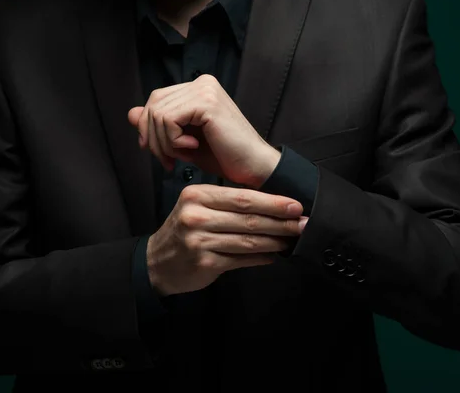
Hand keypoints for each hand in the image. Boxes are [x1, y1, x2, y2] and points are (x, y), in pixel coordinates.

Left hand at [128, 74, 280, 188]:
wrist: (253, 168)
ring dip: (164, 143)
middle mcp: (202, 83)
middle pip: (153, 105)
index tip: (159, 154)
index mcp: (198, 88)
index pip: (156, 100)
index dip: (148, 128)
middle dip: (153, 138)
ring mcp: (205, 90)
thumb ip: (158, 126)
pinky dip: (173, 141)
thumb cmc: (223, 156)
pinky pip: (168, 120)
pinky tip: (191, 148)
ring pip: (157, 114)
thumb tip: (131, 113)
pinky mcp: (207, 103)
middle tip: (168, 161)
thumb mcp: (182, 141)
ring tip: (184, 155)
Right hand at [146, 184, 307, 295]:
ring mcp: (199, 241)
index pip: (242, 197)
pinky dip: (261, 258)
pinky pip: (241, 259)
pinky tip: (273, 256)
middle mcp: (196, 216)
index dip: (272, 202)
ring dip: (275, 241)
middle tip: (302, 223)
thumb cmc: (182, 231)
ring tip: (292, 239)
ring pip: (247, 240)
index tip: (295, 205)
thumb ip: (226, 203)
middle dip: (280, 221)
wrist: (157, 261)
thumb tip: (269, 204)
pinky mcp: (205, 262)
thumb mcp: (196, 207)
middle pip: (248, 218)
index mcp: (197, 196)